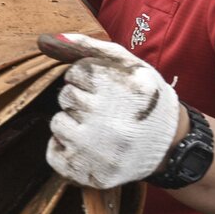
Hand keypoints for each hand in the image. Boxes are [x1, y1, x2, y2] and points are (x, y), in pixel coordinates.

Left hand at [39, 33, 180, 188]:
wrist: (171, 145)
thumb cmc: (143, 98)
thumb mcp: (126, 63)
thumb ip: (86, 47)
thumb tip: (43, 40)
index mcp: (116, 88)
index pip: (74, 74)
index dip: (88, 80)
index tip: (107, 90)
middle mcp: (105, 118)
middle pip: (65, 97)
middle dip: (81, 101)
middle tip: (106, 111)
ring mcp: (96, 149)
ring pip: (58, 124)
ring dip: (73, 124)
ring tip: (100, 129)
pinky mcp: (90, 172)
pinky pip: (54, 153)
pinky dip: (65, 149)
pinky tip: (89, 147)